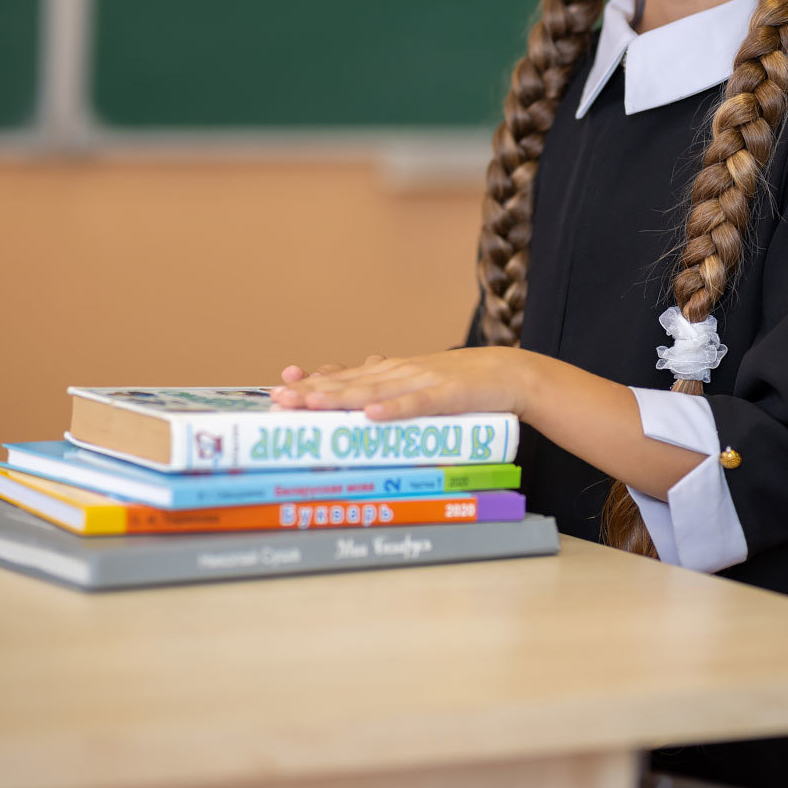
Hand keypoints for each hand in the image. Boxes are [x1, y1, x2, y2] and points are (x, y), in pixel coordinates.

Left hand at [269, 347, 528, 420]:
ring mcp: (422, 382)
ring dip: (341, 398)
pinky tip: (371, 416)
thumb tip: (358, 403)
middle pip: (350, 383)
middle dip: (313, 392)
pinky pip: (416, 405)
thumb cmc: (462, 384)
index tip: (281, 385)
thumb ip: (391, 389)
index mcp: (393, 372)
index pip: (345, 377)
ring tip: (311, 404)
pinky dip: (393, 410)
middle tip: (280, 399)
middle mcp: (400, 373)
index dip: (313, 381)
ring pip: (374, 392)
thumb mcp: (419, 383)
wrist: (508, 373)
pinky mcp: (446, 396)